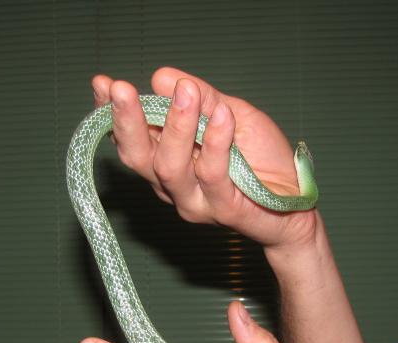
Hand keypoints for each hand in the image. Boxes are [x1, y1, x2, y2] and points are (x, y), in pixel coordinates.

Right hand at [92, 67, 317, 251]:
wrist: (295, 200)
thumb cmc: (261, 158)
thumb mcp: (230, 113)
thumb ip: (201, 98)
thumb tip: (162, 77)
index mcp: (166, 159)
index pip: (130, 138)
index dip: (113, 113)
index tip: (102, 84)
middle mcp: (172, 184)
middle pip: (137, 158)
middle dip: (127, 122)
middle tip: (122, 89)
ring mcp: (194, 201)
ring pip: (170, 168)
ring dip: (176, 126)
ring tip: (187, 93)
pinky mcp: (222, 210)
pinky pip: (212, 175)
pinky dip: (216, 142)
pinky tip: (223, 116)